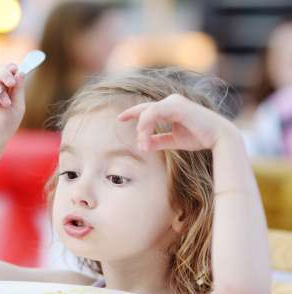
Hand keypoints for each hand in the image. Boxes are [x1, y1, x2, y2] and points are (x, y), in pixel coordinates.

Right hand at [0, 63, 25, 145]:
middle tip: (10, 83)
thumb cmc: (6, 124)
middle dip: (6, 74)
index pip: (12, 72)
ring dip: (0, 93)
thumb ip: (18, 89)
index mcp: (11, 89)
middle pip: (2, 71)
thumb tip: (20, 72)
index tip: (17, 70)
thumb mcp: (17, 106)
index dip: (14, 69)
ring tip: (4, 105)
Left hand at [117, 94, 235, 151]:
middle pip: (145, 112)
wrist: (219, 138)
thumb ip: (159, 140)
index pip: (147, 108)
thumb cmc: (199, 137)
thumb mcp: (173, 140)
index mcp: (170, 107)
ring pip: (147, 113)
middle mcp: (171, 101)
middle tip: (141, 145)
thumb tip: (144, 145)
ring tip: (144, 145)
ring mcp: (174, 102)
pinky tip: (146, 137)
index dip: (132, 112)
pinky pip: (154, 113)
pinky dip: (147, 126)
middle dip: (139, 129)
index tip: (120, 118)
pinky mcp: (176, 106)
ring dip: (143, 130)